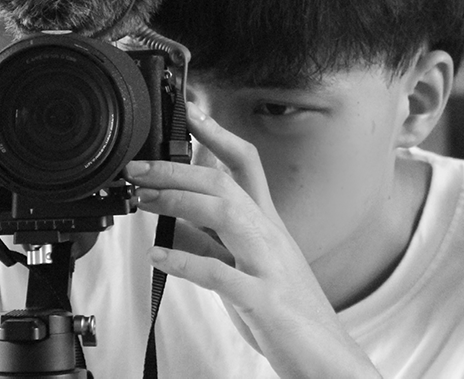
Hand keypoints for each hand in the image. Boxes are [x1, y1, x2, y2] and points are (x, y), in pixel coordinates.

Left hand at [124, 103, 379, 378]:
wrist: (327, 358)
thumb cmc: (284, 310)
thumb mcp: (244, 267)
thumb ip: (211, 241)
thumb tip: (171, 218)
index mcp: (267, 224)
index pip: (246, 163)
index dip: (217, 133)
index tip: (189, 109)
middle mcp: (270, 235)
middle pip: (225, 182)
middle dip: (178, 167)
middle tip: (137, 166)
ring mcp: (268, 265)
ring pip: (226, 213)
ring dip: (179, 200)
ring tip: (143, 199)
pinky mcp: (263, 301)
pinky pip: (221, 274)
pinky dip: (185, 262)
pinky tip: (156, 258)